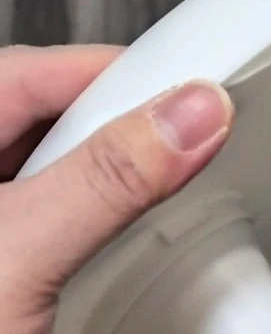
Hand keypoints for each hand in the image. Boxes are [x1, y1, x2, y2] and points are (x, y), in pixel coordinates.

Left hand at [0, 46, 233, 333]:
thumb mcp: (20, 260)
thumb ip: (107, 179)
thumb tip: (187, 113)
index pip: (25, 72)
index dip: (111, 73)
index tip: (188, 93)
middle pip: (29, 114)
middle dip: (106, 124)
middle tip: (176, 143)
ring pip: (31, 169)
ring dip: (93, 176)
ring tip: (145, 191)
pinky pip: (30, 221)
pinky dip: (73, 221)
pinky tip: (99, 245)